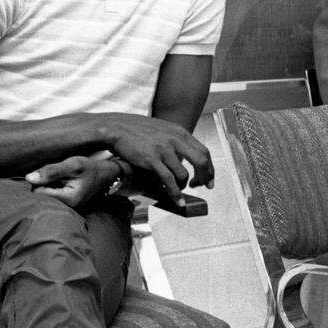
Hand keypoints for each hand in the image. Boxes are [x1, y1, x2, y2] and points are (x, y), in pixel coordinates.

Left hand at [26, 155, 118, 208]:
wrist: (107, 174)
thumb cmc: (90, 167)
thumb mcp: (73, 164)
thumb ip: (51, 171)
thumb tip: (28, 178)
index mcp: (68, 200)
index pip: (38, 192)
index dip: (41, 180)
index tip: (51, 173)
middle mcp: (68, 208)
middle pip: (40, 197)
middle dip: (44, 184)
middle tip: (58, 176)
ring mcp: (68, 208)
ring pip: (45, 197)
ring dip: (49, 187)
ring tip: (61, 179)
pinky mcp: (68, 206)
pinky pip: (52, 198)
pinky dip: (54, 190)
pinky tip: (63, 184)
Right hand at [99, 114, 214, 206]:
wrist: (118, 127)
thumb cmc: (139, 130)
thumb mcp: (164, 130)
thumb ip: (177, 141)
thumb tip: (186, 156)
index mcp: (181, 133)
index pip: (204, 152)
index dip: (210, 168)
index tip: (209, 179)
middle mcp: (176, 140)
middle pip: (201, 162)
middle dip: (205, 177)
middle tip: (203, 187)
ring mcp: (164, 150)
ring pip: (184, 174)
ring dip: (185, 186)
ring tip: (181, 190)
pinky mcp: (152, 159)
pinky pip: (168, 180)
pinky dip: (175, 193)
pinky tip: (177, 201)